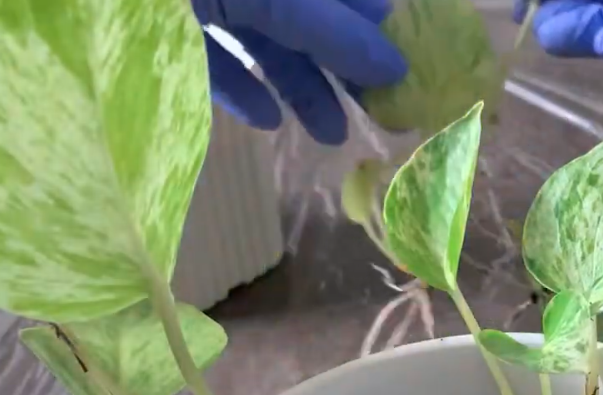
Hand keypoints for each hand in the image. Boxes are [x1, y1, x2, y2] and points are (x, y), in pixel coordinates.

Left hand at [195, 0, 408, 144]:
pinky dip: (240, 88)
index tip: (403, 69)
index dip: (373, 25)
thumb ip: (330, 30)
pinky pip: (212, 57)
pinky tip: (265, 119)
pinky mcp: (169, 30)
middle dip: (342, 67)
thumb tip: (394, 67)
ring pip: (265, 42)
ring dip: (302, 88)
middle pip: (307, 21)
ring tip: (331, 134)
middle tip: (376, 112)